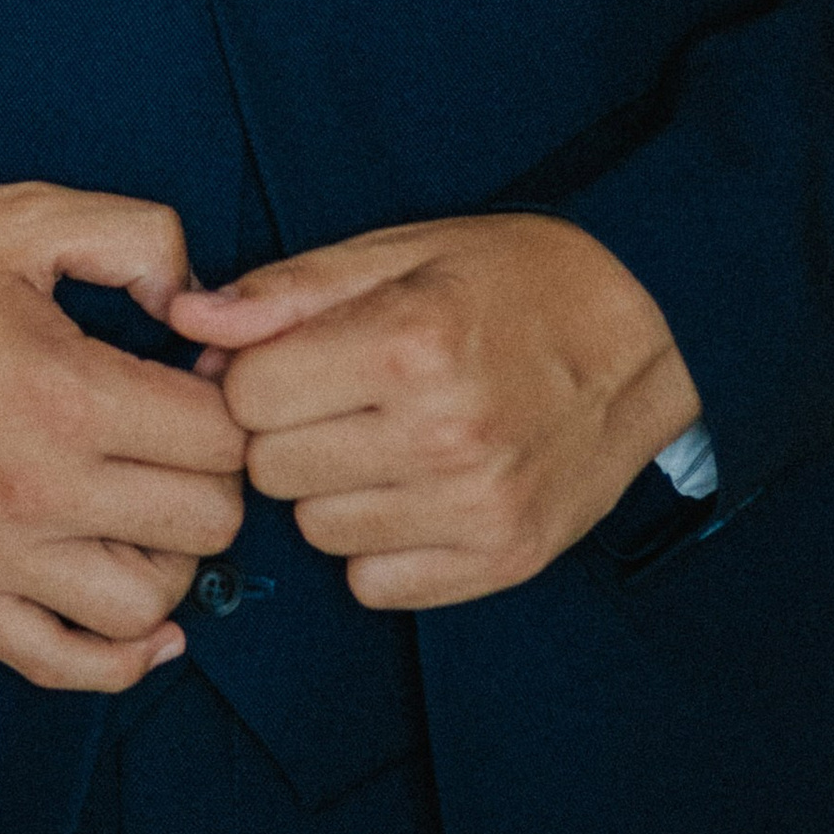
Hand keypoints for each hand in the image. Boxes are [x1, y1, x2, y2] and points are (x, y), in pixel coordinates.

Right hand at [0, 183, 244, 690]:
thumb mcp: (23, 214)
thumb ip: (139, 237)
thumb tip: (200, 304)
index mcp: (63, 396)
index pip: (220, 439)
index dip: (231, 397)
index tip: (198, 372)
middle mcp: (33, 493)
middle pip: (205, 524)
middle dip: (215, 472)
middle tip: (180, 429)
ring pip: (149, 606)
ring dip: (174, 555)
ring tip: (148, 498)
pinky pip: (62, 665)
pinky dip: (120, 656)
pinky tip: (145, 621)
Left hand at [172, 213, 697, 611]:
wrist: (646, 332)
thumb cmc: (514, 279)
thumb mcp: (401, 250)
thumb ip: (288, 290)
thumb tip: (187, 319)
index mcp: (409, 342)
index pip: (248, 395)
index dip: (258, 371)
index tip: (296, 356)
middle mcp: (442, 434)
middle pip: (272, 468)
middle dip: (290, 428)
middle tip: (347, 393)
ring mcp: (476, 507)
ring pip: (316, 529)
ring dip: (333, 485)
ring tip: (390, 435)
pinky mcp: (502, 559)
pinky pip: (374, 583)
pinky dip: (380, 543)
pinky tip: (418, 487)